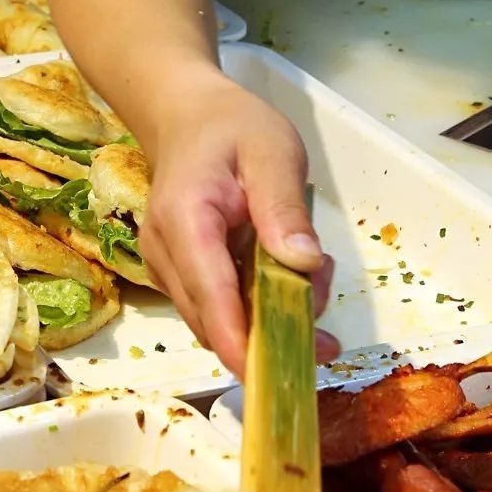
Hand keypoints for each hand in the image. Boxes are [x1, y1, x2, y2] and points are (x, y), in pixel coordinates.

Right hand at [139, 75, 337, 376]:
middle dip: (271, 330)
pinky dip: (258, 306)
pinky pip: (219, 308)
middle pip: (214, 320)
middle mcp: (165, 253)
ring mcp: (168, 269)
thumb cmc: (232, 128)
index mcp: (185, 220)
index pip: (210, 293)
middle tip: (326, 304)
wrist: (188, 116)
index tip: (269, 374)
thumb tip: (303, 263)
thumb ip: (285, 208)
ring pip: (218, 320)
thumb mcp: (273, 152)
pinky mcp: (179, 277)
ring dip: (270, 317)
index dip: (239, 340)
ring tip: (314, 280)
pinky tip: (290, 279)